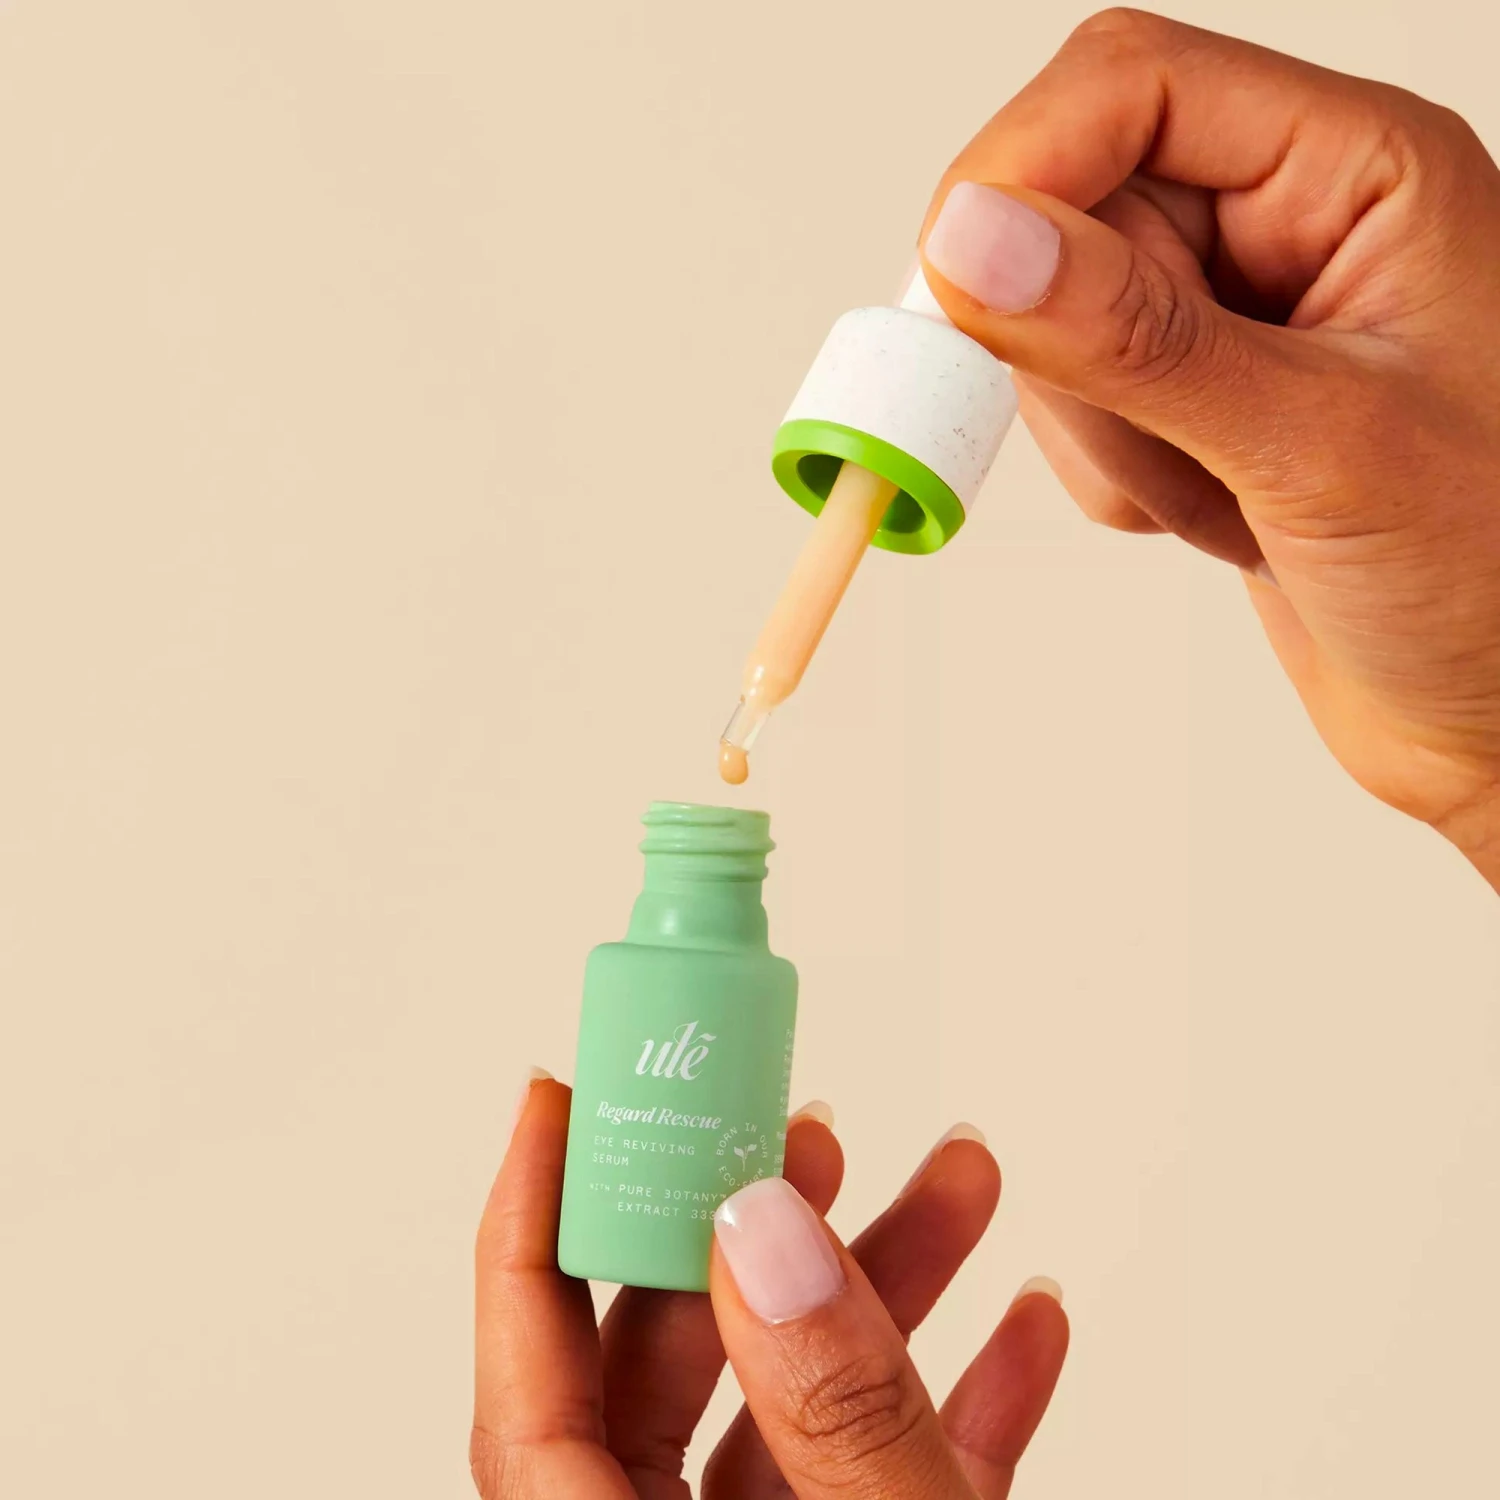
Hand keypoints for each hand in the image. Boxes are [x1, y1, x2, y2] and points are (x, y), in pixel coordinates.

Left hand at [472, 1074, 1067, 1497]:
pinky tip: (1025, 1323)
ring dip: (890, 1288)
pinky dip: (959, 1400)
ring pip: (800, 1402)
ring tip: (962, 1182)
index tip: (564, 1091)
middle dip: (764, 1223)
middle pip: (684, 1356)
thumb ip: (831, 1410)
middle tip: (805, 1129)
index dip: (533, 1217)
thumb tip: (763, 1227)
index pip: (528, 1369)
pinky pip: (888, 1473)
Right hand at [916, 9, 1499, 887]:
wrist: (1493, 707)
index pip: (1131, 86)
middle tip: (1161, 444)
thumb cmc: (1489, 578)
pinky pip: (1071, 398)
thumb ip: (1134, 337)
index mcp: (1357, 170)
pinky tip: (1207, 517)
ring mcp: (1234, 310)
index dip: (1023, 168)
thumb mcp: (1316, 445)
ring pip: (1053, 314)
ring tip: (1216, 494)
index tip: (959, 285)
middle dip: (1075, 347)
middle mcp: (1289, 217)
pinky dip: (1107, 471)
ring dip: (1097, 428)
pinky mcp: (1192, 391)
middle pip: (1075, 204)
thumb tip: (972, 240)